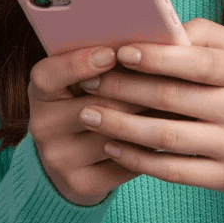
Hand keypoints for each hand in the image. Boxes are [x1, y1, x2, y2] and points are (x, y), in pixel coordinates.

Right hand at [27, 44, 172, 205]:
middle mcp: (42, 126)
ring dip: (151, 117)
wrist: (73, 156)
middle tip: (173, 73)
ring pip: (114, 134)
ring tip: (182, 100)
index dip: (78, 63)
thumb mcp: (84, 75)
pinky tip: (171, 130)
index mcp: (41, 91)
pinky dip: (150, 146)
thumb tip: (147, 39)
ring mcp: (58, 159)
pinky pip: (124, 162)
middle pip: (94, 105)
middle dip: (137, 89)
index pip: (48, 75)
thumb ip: (105, 56)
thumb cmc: (90, 97)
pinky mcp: (79, 184)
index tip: (111, 53)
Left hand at [76, 18, 223, 195]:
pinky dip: (138, 160)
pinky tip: (113, 146)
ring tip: (90, 114)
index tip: (122, 51)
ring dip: (121, 127)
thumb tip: (160, 30)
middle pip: (174, 98)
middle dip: (124, 88)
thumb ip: (205, 35)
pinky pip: (173, 171)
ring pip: (167, 138)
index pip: (199, 62)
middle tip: (89, 81)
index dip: (158, 57)